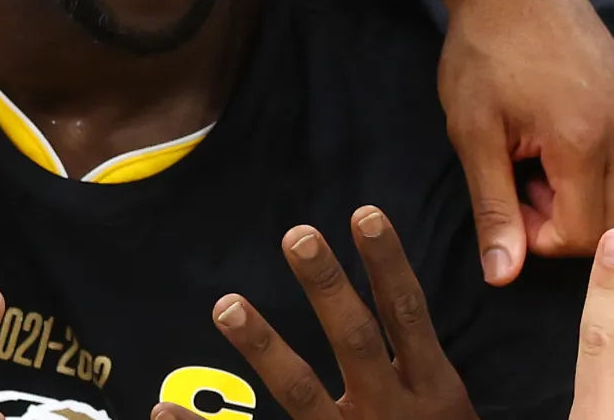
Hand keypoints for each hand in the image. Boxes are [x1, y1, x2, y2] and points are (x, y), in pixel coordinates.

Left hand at [155, 206, 476, 419]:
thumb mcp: (451, 411)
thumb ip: (420, 365)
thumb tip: (392, 305)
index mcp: (431, 390)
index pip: (406, 314)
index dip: (387, 264)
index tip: (364, 214)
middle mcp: (390, 411)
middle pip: (355, 339)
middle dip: (326, 286)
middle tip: (297, 235)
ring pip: (302, 392)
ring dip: (263, 346)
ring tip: (227, 304)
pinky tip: (162, 407)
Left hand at [437, 0, 613, 282]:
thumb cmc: (483, 53)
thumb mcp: (473, 134)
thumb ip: (493, 208)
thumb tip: (502, 274)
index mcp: (583, 142)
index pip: (584, 238)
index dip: (541, 237)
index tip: (509, 200)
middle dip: (572, 228)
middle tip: (528, 187)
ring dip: (603, 209)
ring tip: (554, 175)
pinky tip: (584, 161)